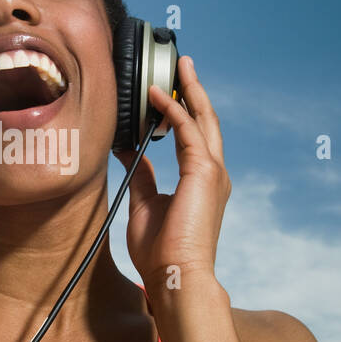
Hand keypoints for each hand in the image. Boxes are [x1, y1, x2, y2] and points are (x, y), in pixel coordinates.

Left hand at [114, 56, 230, 290]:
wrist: (175, 276)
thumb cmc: (160, 251)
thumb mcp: (143, 203)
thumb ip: (141, 173)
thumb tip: (127, 148)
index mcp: (201, 180)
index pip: (192, 135)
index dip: (181, 111)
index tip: (166, 91)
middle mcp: (212, 173)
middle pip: (204, 120)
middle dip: (193, 90)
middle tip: (182, 65)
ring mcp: (212, 172)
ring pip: (202, 119)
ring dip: (188, 91)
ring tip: (178, 67)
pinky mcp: (204, 173)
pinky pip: (187, 131)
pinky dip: (172, 110)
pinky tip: (156, 95)